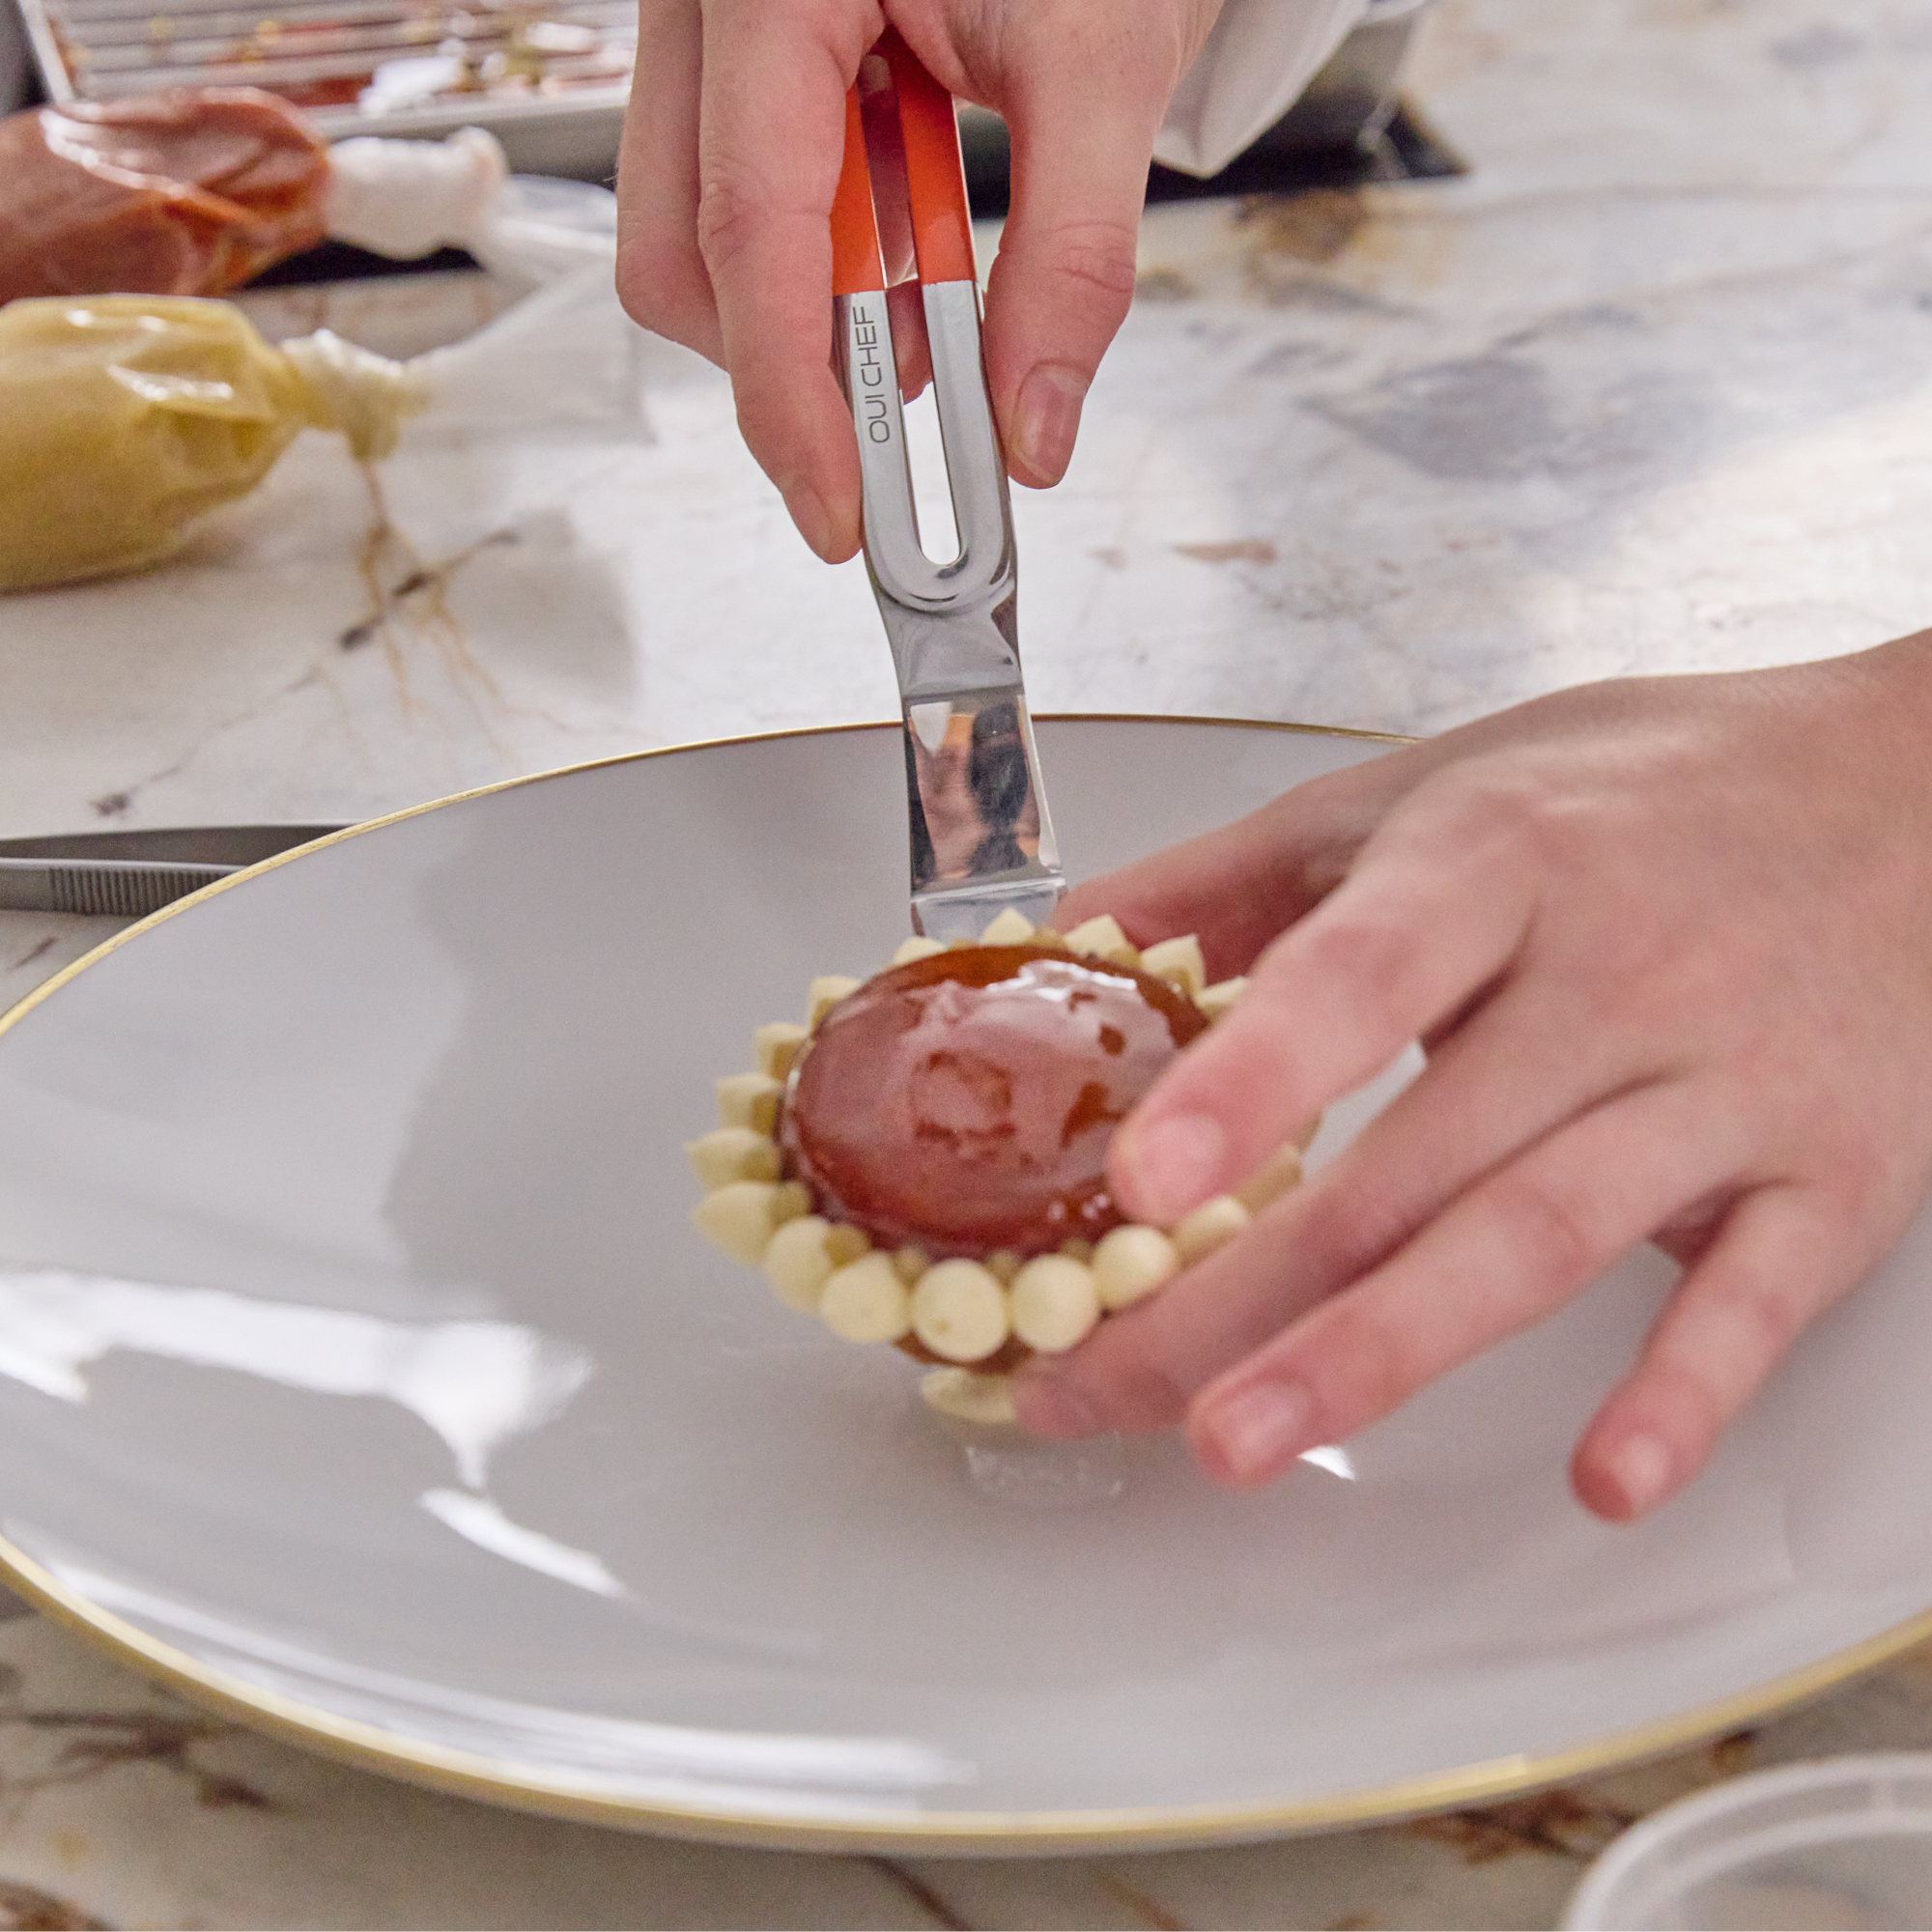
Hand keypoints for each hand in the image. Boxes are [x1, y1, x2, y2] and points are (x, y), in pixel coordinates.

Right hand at [616, 0, 1221, 560]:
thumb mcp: (1108, 63)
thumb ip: (1073, 261)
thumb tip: (1029, 437)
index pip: (749, 232)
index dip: (789, 401)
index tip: (840, 513)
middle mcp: (708, 7)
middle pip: (681, 257)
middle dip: (794, 356)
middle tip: (926, 378)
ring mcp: (709, 37)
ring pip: (698, 242)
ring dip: (819, 308)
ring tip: (942, 271)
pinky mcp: (738, 67)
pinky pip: (739, 202)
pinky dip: (831, 259)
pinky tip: (912, 225)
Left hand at [1014, 637, 1931, 1520]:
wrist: (1920, 793)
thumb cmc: (1647, 792)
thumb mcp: (1430, 788)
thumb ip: (1244, 875)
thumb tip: (1070, 943)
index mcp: (1497, 863)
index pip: (1359, 973)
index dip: (1246, 1080)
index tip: (1137, 1179)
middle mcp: (1614, 977)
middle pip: (1410, 1160)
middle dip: (1241, 1290)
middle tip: (1100, 1383)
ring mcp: (1726, 1086)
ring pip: (1539, 1237)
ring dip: (1385, 1352)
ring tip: (1242, 1441)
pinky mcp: (1833, 1177)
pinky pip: (1754, 1299)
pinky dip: (1681, 1391)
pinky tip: (1603, 1480)